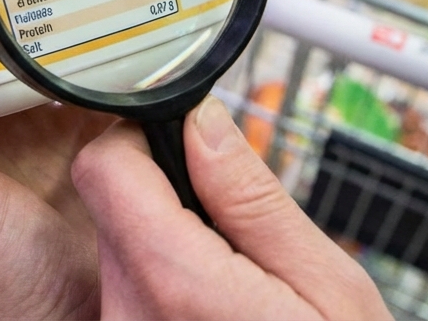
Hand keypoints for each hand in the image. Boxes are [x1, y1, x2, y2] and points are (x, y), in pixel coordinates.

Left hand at [72, 97, 391, 319]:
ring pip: (119, 254)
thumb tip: (202, 125)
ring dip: (166, 248)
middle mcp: (126, 315)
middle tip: (234, 231)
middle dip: (165, 198)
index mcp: (173, 283)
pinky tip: (212, 314)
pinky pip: (128, 298)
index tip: (183, 144)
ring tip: (234, 283)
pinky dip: (163, 290)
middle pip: (110, 208)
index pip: (102, 166)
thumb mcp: (325, 285)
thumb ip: (251, 198)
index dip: (142, 139)